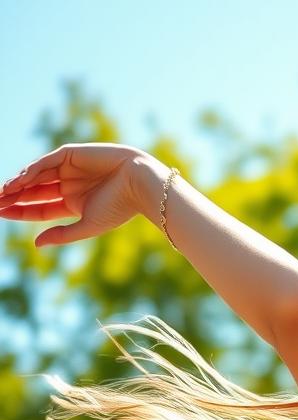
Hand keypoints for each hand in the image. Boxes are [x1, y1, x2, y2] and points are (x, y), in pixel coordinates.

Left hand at [0, 142, 145, 246]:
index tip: (0, 213)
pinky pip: (45, 162)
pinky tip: (18, 181)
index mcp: (73, 203)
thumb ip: (62, 234)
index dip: (19, 211)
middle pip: (33, 191)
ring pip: (35, 176)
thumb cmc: (120, 208)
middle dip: (13, 197)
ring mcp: (68, 168)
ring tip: (1, 193)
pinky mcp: (70, 153)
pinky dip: (31, 171)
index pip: (39, 208)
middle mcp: (68, 185)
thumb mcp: (88, 225)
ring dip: (17, 184)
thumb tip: (36, 244)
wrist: (140, 185)